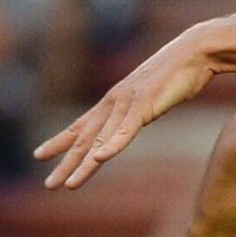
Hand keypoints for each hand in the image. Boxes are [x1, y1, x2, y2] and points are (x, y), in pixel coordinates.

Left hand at [35, 35, 215, 187]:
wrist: (196, 51)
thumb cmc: (178, 72)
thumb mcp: (152, 94)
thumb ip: (141, 107)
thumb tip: (137, 114)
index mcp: (115, 101)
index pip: (80, 125)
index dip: (58, 141)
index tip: (39, 155)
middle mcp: (114, 102)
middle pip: (84, 138)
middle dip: (65, 163)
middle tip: (48, 185)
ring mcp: (128, 103)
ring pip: (101, 139)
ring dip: (84, 164)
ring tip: (67, 184)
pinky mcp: (146, 104)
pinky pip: (126, 129)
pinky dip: (112, 145)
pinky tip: (100, 159)